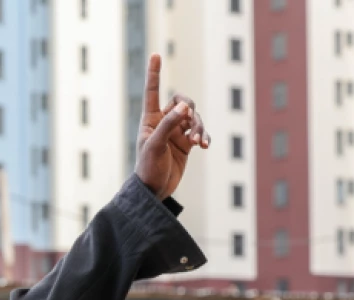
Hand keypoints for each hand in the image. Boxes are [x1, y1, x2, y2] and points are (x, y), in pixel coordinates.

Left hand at [135, 53, 210, 200]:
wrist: (153, 191)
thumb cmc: (148, 168)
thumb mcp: (156, 145)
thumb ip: (169, 124)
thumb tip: (184, 106)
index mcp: (149, 120)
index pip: (153, 92)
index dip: (154, 73)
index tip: (156, 55)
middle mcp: (163, 122)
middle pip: (182, 102)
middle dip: (190, 110)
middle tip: (190, 125)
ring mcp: (176, 133)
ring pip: (194, 118)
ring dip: (199, 128)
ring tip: (198, 143)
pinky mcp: (186, 144)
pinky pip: (200, 133)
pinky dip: (204, 136)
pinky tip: (205, 146)